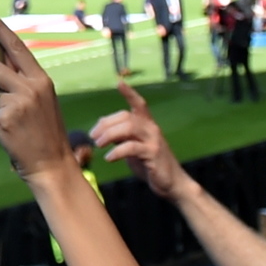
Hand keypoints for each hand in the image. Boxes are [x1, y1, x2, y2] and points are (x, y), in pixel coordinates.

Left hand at [0, 17, 71, 183]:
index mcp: (41, 80)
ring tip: (14, 121)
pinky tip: (11, 134)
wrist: (52, 164)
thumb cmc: (45, 130)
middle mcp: (30, 88)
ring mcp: (16, 104)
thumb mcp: (41, 99)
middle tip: (4, 97)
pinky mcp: (3, 120)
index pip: (16, 47)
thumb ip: (23, 80)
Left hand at [89, 83, 193, 199]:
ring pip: (128, 127)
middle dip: (106, 124)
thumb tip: (102, 129)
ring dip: (109, 135)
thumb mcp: (133, 148)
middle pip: (125, 116)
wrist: (172, 183)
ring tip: (98, 144)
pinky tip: (109, 158)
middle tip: (93, 136)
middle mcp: (151, 128)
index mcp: (147, 125)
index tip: (119, 82)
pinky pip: (131, 147)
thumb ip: (122, 137)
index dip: (129, 93)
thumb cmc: (150, 164)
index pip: (139, 104)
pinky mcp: (153, 153)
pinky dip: (117, 151)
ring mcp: (153, 140)